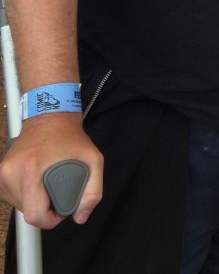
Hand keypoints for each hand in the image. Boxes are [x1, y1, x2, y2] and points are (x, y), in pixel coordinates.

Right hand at [0, 113, 102, 228]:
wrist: (49, 116)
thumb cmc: (71, 138)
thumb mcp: (93, 160)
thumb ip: (93, 192)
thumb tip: (80, 218)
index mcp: (31, 169)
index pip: (34, 215)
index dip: (51, 219)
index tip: (61, 209)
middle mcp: (12, 172)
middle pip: (26, 212)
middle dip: (44, 209)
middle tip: (57, 192)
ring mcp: (2, 173)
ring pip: (18, 206)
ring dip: (34, 202)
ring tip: (47, 184)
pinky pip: (12, 196)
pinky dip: (25, 195)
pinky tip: (36, 183)